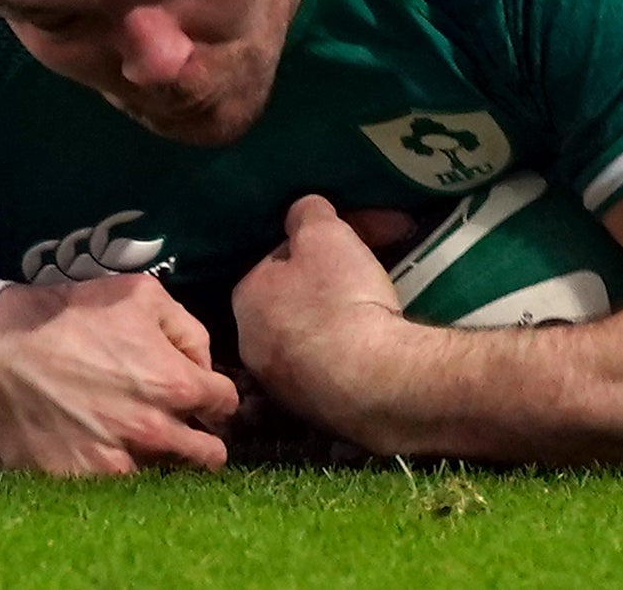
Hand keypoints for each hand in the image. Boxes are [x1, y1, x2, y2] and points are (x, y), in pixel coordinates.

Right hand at [0, 275, 237, 474]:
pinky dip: (121, 479)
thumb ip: (188, 329)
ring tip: (141, 445)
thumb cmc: (71, 314)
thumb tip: (204, 363)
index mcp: (176, 384)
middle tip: (179, 428)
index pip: (225, 404)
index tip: (198, 395)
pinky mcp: (84, 482)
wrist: (0, 348)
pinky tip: (107, 456)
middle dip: (202, 440)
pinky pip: (123, 495)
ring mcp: (119, 463)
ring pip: (170, 481)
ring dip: (163, 464)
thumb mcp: (140, 294)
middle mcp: (156, 431)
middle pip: (210, 456)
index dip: (213, 396)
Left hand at [232, 196, 410, 443]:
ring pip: (313, 335)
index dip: (313, 247)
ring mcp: (282, 385)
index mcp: (245, 297)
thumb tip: (302, 211)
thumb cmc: (341, 299)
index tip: (345, 246)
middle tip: (366, 273)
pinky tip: (376, 347)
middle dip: (328, 283)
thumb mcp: (324, 234)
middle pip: (294, 298)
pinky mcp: (315, 412)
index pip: (277, 259)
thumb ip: (308, 214)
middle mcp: (252, 345)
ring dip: (341, 318)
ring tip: (377, 307)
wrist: (375, 382)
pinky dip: (352, 353)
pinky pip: (332, 369)